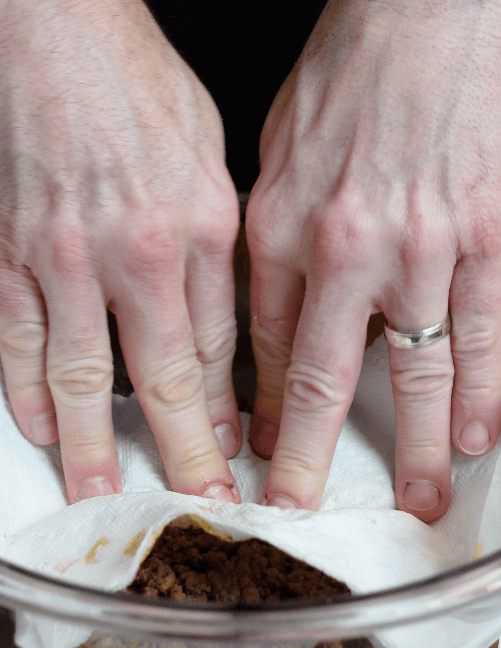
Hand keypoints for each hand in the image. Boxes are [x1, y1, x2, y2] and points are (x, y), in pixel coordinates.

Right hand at [0, 0, 241, 502]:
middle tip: (196, 506)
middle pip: (160, 382)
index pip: (218, 351)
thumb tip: (221, 321)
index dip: (227, 413)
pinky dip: (28, 394)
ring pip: (80, 379)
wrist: (41, 22)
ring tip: (103, 496)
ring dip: (94, 449)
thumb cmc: (129, 79)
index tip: (236, 455)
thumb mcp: (206, 156)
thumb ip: (214, 246)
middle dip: (182, 456)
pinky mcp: (0, 251)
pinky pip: (14, 343)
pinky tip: (43, 430)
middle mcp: (130, 253)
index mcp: (192, 229)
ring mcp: (59, 257)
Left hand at [246, 0, 500, 521]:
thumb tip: (272, 313)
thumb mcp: (277, 156)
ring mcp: (428, 249)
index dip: (261, 410)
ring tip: (424, 495)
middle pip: (327, 379)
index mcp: (286, 230)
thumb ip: (274, 242)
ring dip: (422, 445)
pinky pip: (492, 334)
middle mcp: (352, 251)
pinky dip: (489, 391)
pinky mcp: (492, 237)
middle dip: (313, 457)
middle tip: (307, 509)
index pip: (264, 346)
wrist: (429, 14)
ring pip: (422, 374)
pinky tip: (487, 432)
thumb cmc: (350, 79)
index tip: (259, 454)